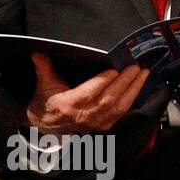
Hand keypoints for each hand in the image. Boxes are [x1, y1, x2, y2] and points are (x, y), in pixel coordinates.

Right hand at [25, 52, 148, 134]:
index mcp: (68, 105)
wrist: (46, 125)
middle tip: (135, 67)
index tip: (113, 69)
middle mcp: (83, 116)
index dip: (102, 82)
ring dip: (133, 90)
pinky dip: (131, 99)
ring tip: (142, 74)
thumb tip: (37, 53)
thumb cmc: (46, 101)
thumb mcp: (43, 84)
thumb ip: (42, 68)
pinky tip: (138, 87)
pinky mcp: (103, 125)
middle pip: (108, 100)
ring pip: (119, 108)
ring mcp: (95, 123)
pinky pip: (121, 113)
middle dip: (124, 83)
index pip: (88, 94)